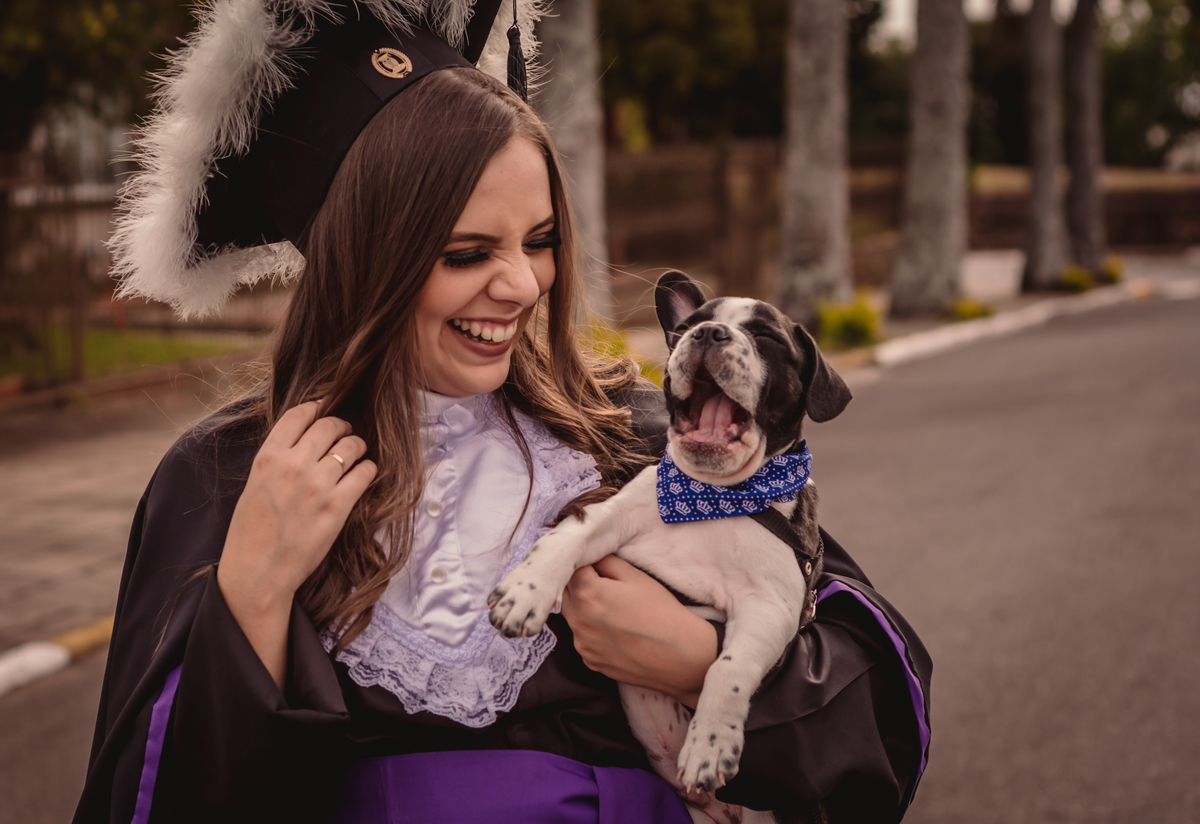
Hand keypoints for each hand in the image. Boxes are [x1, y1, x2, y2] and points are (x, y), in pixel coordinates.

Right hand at [217, 401, 376, 686]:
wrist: (258, 573)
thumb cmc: (251, 533)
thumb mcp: (254, 485)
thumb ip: (277, 460)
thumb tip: (303, 440)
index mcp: (268, 458)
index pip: (299, 415)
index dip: (316, 408)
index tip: (323, 410)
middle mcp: (294, 465)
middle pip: (329, 426)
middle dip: (341, 426)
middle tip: (345, 433)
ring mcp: (318, 484)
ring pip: (351, 445)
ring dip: (357, 446)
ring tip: (356, 453)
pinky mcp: (338, 505)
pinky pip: (365, 472)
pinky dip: (368, 468)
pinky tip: (364, 473)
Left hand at [561, 555, 717, 706]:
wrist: (679, 655)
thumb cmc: (661, 612)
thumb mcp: (636, 576)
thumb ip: (607, 562)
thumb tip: (594, 559)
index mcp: (586, 594)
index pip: (573, 569)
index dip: (588, 564)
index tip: (601, 566)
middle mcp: (577, 621)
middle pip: (566, 594)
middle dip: (581, 586)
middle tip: (608, 588)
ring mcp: (582, 644)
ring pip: (574, 618)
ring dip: (585, 610)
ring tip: (615, 613)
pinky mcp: (590, 662)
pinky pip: (584, 640)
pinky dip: (593, 633)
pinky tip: (616, 633)